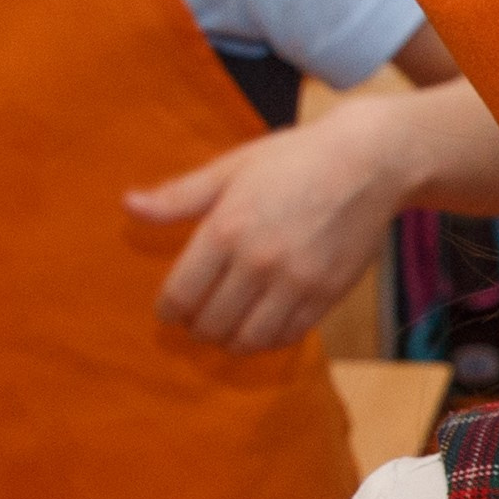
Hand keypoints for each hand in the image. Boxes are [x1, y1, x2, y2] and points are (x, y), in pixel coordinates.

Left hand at [128, 93, 417, 352]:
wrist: (369, 162)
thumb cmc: (295, 158)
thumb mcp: (231, 168)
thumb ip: (179, 195)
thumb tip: (129, 205)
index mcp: (226, 229)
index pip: (181, 294)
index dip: (168, 310)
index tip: (169, 310)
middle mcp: (258, 262)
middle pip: (211, 323)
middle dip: (197, 327)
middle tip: (196, 320)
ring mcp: (296, 283)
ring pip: (248, 339)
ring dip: (230, 340)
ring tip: (226, 330)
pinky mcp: (326, 295)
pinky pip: (287, 336)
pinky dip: (267, 339)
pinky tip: (261, 325)